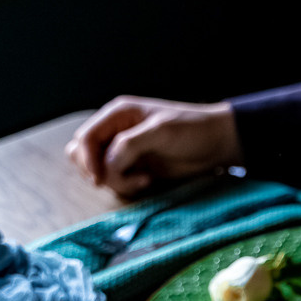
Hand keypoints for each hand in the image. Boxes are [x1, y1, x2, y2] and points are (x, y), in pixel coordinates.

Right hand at [65, 96, 242, 196]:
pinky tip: (148, 181)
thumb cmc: (192, 130)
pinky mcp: (135, 168)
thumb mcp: (160, 132)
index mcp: (118, 114)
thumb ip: (129, 144)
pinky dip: (126, 185)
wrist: (217, 144)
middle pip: (82, 154)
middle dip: (99, 171)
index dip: (87, 159)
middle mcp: (116, 131)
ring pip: (98, 170)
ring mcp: (125, 151)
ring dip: (116, 181)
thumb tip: (106, 163)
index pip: (86, 137)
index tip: (99, 178)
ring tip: (143, 180)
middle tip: (123, 178)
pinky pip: (116, 181)